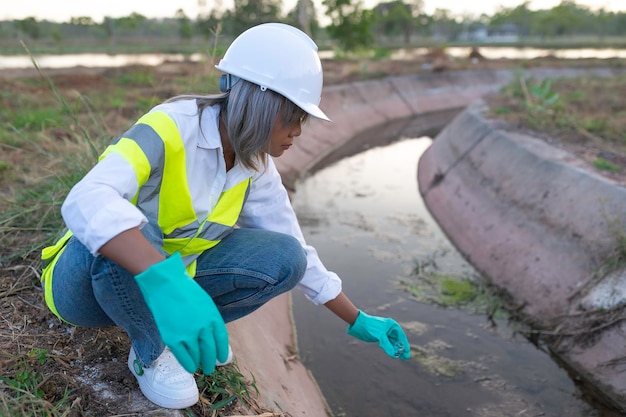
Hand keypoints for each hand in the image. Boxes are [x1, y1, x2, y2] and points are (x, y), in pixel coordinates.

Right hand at [134, 253, 228, 373]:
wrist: (164, 284)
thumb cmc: (183, 290)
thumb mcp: (204, 302)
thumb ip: (208, 318)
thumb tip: (209, 336)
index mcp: (213, 316)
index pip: (221, 339)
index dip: (222, 351)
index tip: (222, 359)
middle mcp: (203, 327)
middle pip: (210, 350)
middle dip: (210, 361)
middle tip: (210, 368)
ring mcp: (188, 334)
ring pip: (197, 356)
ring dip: (199, 364)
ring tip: (198, 367)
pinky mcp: (173, 339)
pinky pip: (183, 357)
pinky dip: (188, 365)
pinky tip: (190, 368)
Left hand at [347, 310, 409, 359]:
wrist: (358, 324)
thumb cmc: (370, 326)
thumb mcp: (379, 336)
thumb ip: (386, 345)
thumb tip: (394, 354)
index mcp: (392, 325)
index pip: (401, 336)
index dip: (405, 344)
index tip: (407, 352)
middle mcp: (390, 329)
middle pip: (398, 340)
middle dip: (402, 348)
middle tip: (406, 357)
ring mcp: (385, 333)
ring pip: (393, 343)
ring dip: (397, 350)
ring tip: (401, 358)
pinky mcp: (380, 337)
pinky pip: (388, 344)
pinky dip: (391, 349)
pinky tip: (393, 354)